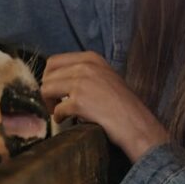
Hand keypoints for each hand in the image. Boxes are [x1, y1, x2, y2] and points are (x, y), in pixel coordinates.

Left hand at [40, 51, 168, 161]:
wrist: (138, 125)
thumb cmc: (122, 105)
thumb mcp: (105, 77)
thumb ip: (84, 72)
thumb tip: (57, 78)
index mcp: (91, 58)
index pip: (54, 62)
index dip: (49, 77)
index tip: (53, 90)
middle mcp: (86, 67)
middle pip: (48, 76)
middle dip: (47, 91)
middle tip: (54, 104)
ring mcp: (82, 83)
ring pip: (46, 89)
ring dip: (50, 104)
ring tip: (59, 112)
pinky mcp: (80, 102)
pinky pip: (57, 109)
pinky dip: (58, 117)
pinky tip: (66, 120)